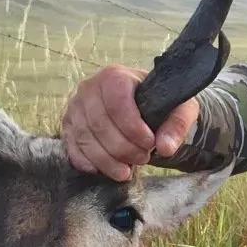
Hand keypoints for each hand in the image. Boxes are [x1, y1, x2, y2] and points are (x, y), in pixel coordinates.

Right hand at [60, 65, 199, 180]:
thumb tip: (165, 147)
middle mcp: (89, 88)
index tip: (151, 143)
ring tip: (127, 170)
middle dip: (123, 148)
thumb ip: (177, 125)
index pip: (117, 103)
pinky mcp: (68, 127)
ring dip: (107, 161)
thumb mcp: (178, 108)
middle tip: (143, 158)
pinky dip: (89, 163)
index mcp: (115, 76)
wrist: (140, 106)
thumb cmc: (158, 104)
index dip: (133, 129)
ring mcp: (75, 108)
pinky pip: (73, 149)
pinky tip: (106, 170)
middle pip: (100, 125)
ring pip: (85, 139)